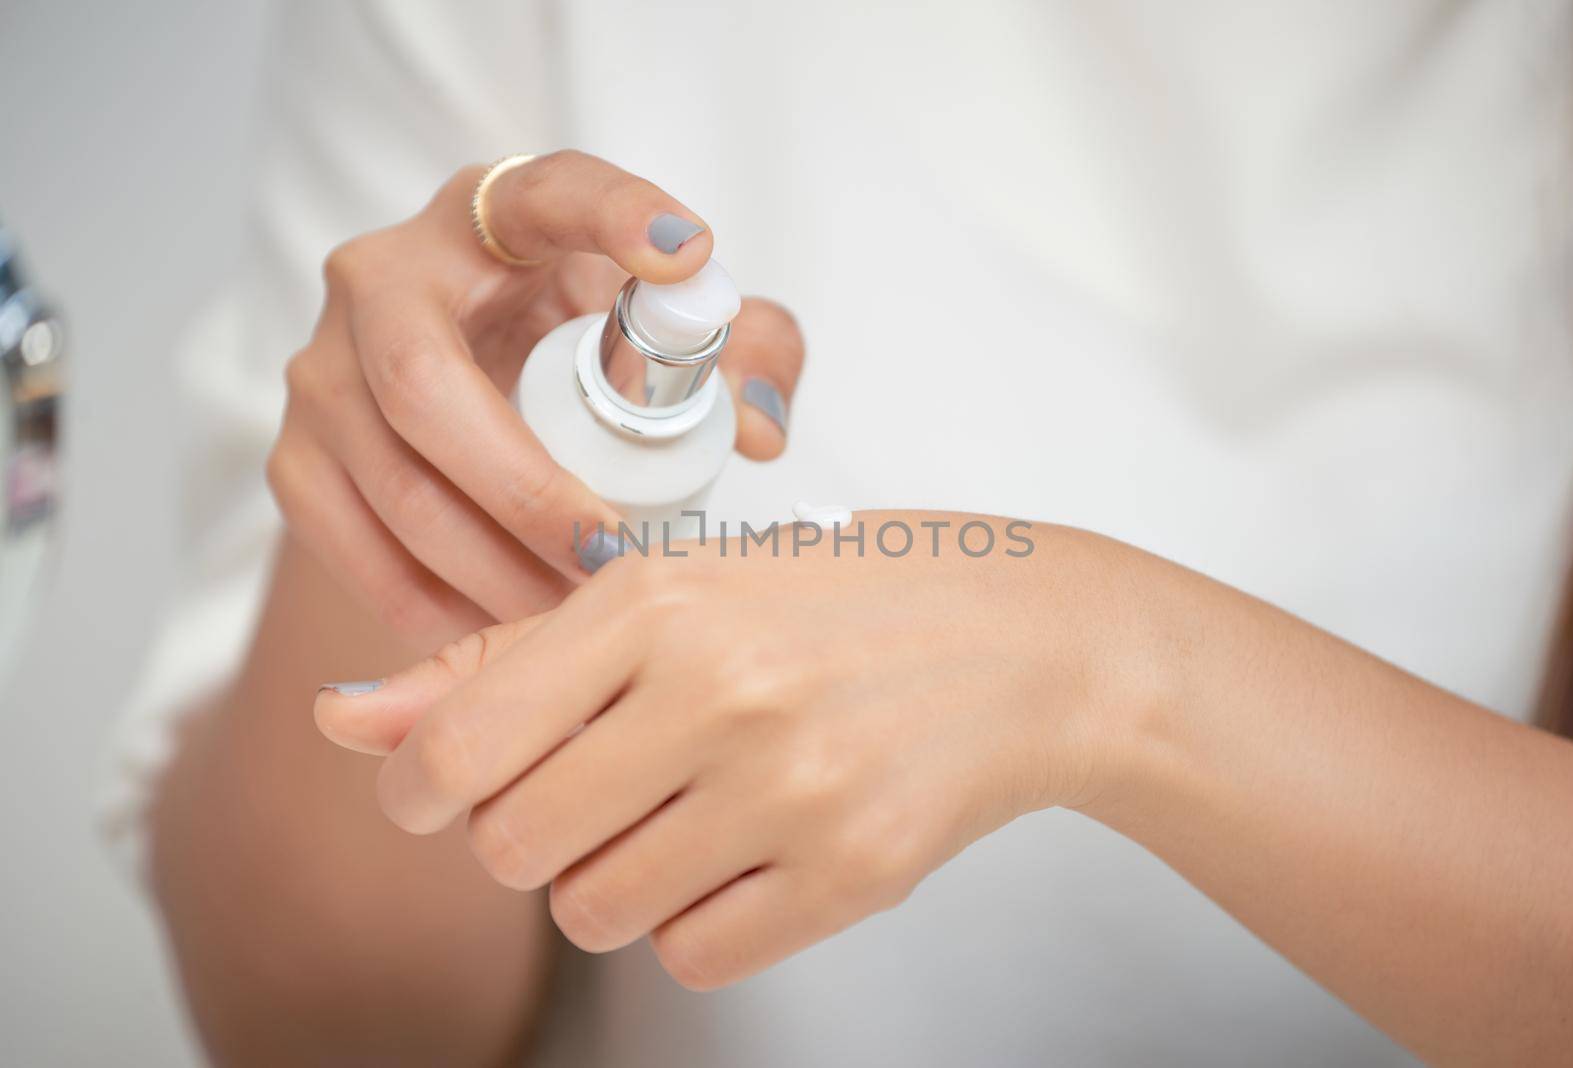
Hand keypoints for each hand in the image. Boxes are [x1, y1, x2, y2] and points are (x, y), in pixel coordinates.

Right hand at [268, 151, 803, 650]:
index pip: (552, 193)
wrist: (463, 402)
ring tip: (574, 620)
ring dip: (488, 569)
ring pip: (390, 484)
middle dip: (526, 491)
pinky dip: (432, 607)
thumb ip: (746, 355)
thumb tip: (761, 430)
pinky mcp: (295, 458)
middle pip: (424, 383)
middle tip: (611, 557)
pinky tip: (505, 636)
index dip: (616, 214)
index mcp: (491, 218)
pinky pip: (351, 550)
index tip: (689, 253)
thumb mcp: (665, 336)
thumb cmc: (580, 353)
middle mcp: (382, 279)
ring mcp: (322, 370)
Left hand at [314, 514, 1139, 988]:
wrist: (1027, 641)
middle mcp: (720, 691)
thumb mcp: (671, 590)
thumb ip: (500, 662)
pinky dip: (693, 915)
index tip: (441, 791)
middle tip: (588, 787)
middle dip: (523, 833)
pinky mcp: (853, 872)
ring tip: (678, 812)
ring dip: (609, 877)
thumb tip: (347, 725)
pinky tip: (742, 850)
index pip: (464, 744)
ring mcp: (792, 789)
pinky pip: (695, 952)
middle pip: (514, 845)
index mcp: (659, 601)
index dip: (424, 788)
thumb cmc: (837, 599)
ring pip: (596, 909)